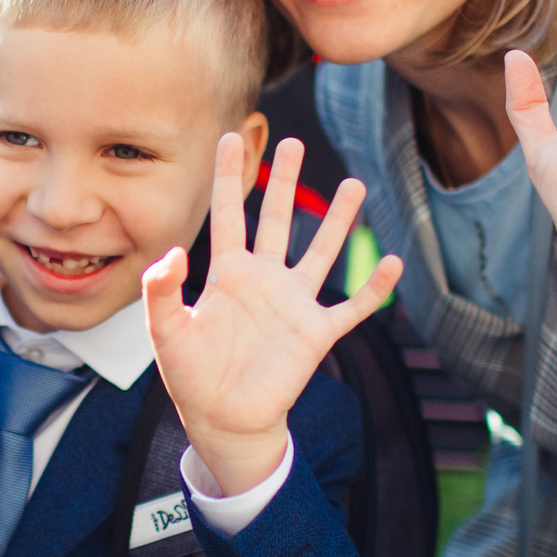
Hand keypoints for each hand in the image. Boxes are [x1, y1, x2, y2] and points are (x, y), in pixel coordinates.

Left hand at [142, 134, 403, 495]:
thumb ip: (161, 292)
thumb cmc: (191, 376)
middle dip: (286, 182)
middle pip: (279, 220)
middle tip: (294, 143)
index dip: (230, 177)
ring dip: (339, 221)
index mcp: (228, 275)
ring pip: (322, 252)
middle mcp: (264, 280)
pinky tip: (395, 263)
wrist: (224, 419)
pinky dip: (376, 289)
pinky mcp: (316, 333)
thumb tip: (173, 252)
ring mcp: (294, 304)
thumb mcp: (166, 332)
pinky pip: (353, 307)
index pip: (230, 215)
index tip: (230, 137)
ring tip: (355, 184)